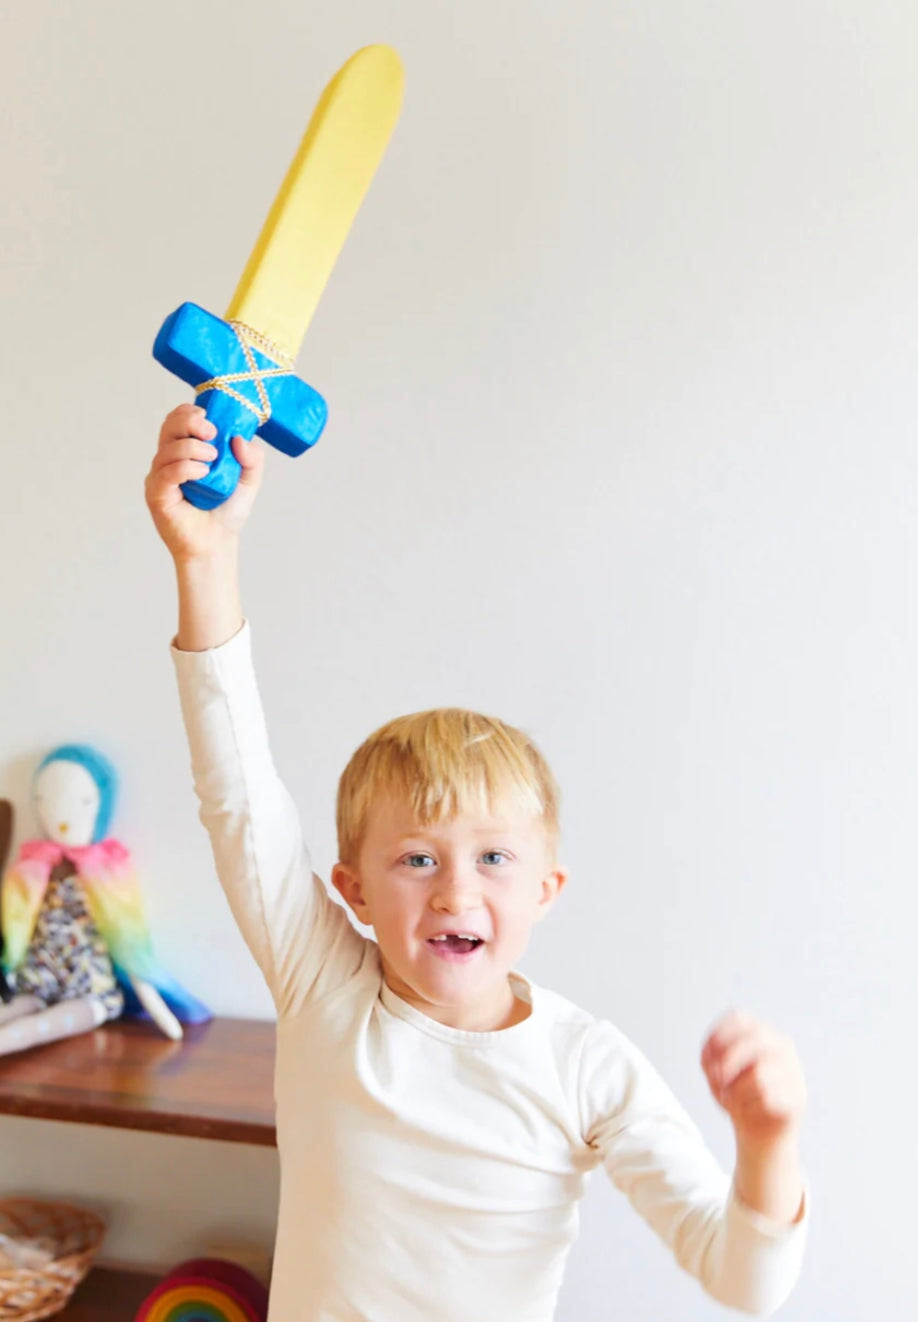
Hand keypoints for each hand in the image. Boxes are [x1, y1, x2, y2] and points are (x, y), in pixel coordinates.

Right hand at [144, 404, 264, 562]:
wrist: (216, 544)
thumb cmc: (226, 512)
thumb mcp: (248, 481)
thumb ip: (252, 458)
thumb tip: (239, 438)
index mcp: (185, 451)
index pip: (178, 420)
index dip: (191, 412)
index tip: (212, 419)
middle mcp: (169, 460)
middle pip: (169, 426)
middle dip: (190, 422)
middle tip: (212, 433)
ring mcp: (160, 476)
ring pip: (168, 448)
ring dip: (193, 448)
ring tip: (212, 461)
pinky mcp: (157, 494)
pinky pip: (166, 473)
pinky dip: (186, 468)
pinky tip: (203, 473)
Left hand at [701, 1009, 806, 1149]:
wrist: (760, 1132)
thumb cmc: (736, 1095)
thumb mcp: (715, 1073)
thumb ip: (710, 1060)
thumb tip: (718, 1066)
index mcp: (761, 1033)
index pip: (739, 1018)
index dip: (718, 1034)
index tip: (707, 1058)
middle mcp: (781, 1046)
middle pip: (753, 1038)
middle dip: (728, 1060)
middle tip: (717, 1080)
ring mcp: (793, 1071)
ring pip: (758, 1072)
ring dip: (736, 1090)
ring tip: (731, 1100)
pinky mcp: (797, 1098)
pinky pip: (767, 1097)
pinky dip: (749, 1105)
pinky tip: (749, 1109)